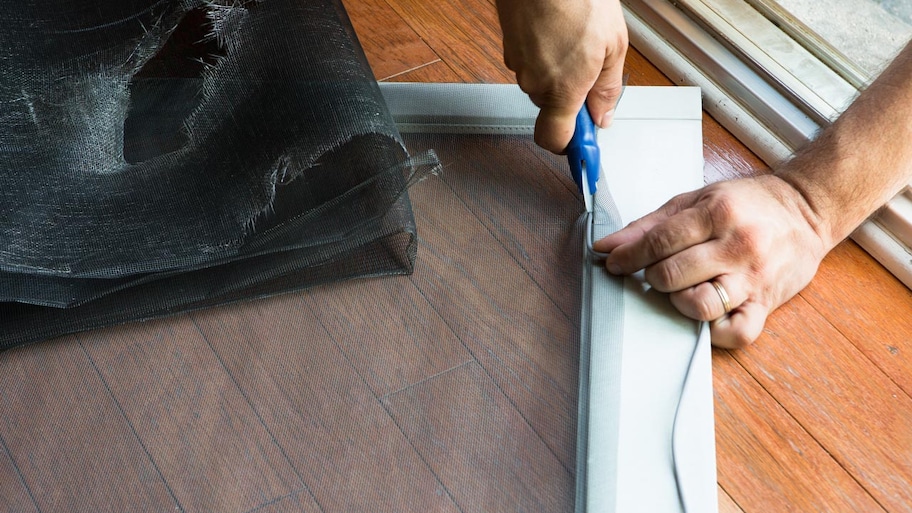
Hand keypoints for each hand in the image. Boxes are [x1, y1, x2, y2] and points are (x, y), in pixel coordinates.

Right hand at [495, 0, 627, 152]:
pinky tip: (558, 28)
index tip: (584, 145)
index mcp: (562, 89)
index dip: (569, 146)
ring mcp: (518, 63)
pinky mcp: (509, 44)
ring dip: (558, 68)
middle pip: (552, 106)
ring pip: (541, 80)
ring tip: (575, 37)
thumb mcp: (614, 46)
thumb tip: (603, 115)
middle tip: (592, 66)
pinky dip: (544, 50)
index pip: (554, 139)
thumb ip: (606, 88)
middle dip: (571, 94)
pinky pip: (530, 59)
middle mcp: (535, 82)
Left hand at [593, 175, 831, 347]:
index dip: (628, 257)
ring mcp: (753, 278)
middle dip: (653, 278)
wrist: (808, 209)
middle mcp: (737, 246)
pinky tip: (707, 314)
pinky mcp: (767, 304)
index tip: (614, 263)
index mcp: (718, 213)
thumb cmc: (747, 204)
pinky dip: (714, 331)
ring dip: (679, 301)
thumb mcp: (696, 200)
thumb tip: (607, 247)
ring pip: (700, 305)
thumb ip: (650, 225)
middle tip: (656, 273)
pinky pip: (737, 333)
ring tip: (683, 288)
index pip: (658, 242)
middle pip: (673, 275)